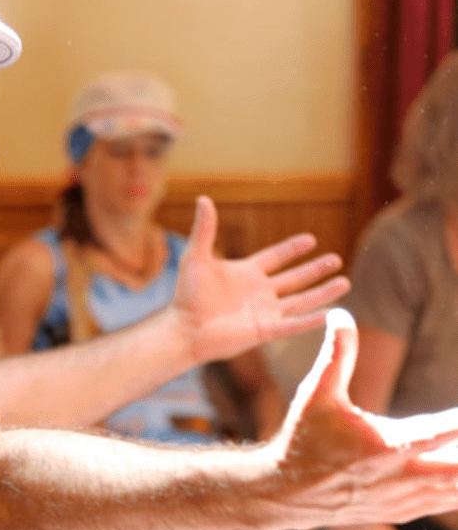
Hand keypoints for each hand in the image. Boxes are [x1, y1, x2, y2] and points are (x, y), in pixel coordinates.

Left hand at [170, 196, 348, 364]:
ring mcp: (264, 313)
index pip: (275, 258)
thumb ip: (204, 230)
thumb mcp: (196, 258)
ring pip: (301, 301)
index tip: (311, 239)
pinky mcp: (265, 331)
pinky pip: (294, 325)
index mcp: (245, 273)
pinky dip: (313, 320)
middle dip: (315, 270)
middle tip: (337, 259)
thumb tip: (203, 198)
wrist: (184, 329)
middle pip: (294, 279)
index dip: (292, 249)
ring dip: (323, 293)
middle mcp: (259, 293)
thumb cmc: (186, 296)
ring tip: (345, 282)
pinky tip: (333, 314)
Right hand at [274, 309, 457, 526]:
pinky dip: (456, 488)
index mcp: (381, 448)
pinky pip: (442, 502)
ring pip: (455, 491)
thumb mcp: (315, 394)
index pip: (439, 434)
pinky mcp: (399, 511)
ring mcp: (399, 500)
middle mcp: (395, 478)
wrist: (284, 493)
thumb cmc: (302, 439)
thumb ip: (336, 354)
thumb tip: (341, 314)